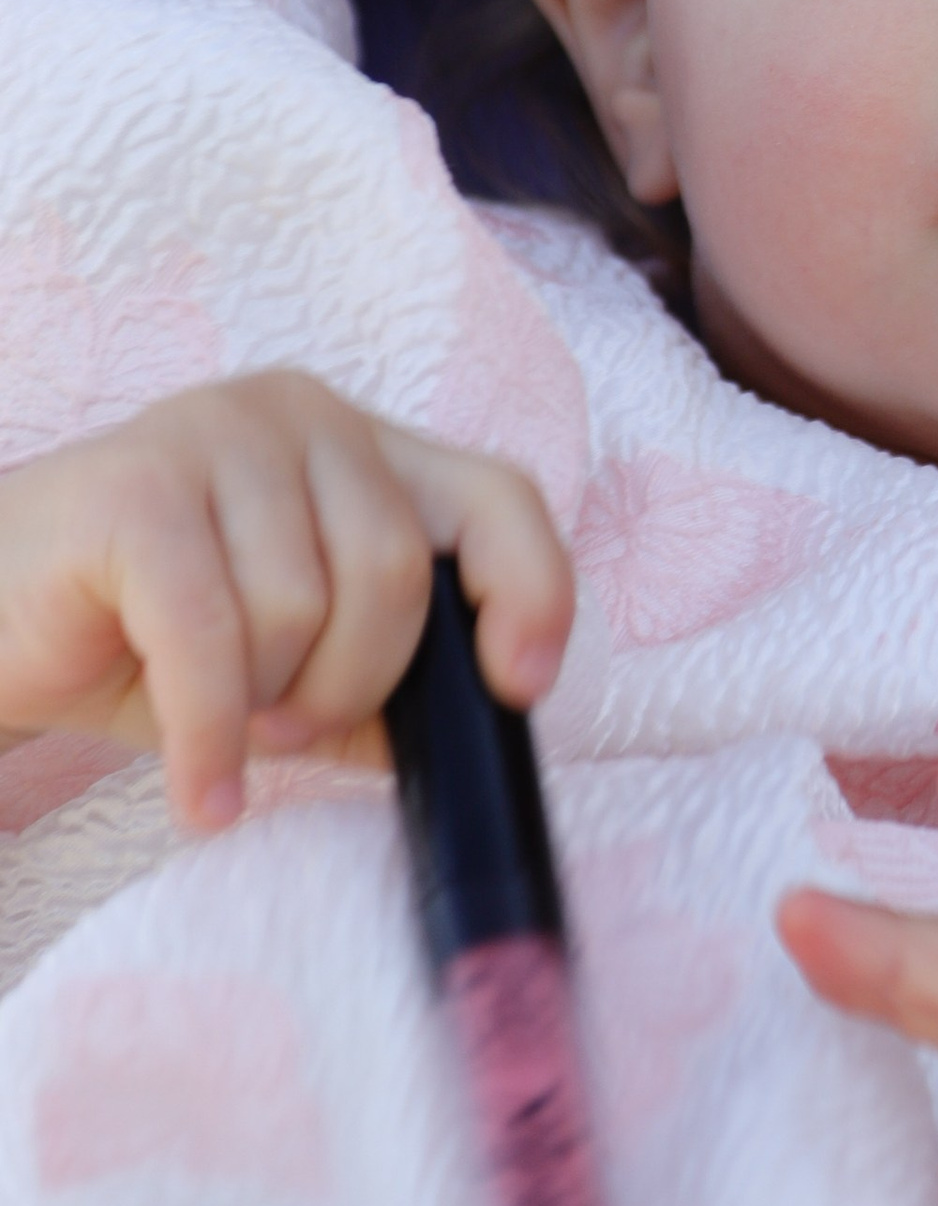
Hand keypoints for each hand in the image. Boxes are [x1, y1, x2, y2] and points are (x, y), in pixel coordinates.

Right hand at [0, 372, 572, 833]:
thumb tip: (478, 720)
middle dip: (351, 686)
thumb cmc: (141, 638)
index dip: (533, 592)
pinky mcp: (136, 486)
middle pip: (399, 571)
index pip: (499, 497)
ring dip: (259, 704)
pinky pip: (213, 637)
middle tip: (282, 728)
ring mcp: (215, 433)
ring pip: (303, 608)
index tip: (517, 689)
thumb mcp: (287, 666)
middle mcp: (299, 414)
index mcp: (360, 444)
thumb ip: (384, 681)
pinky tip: (199, 790)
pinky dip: (209, 738)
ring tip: (214, 719)